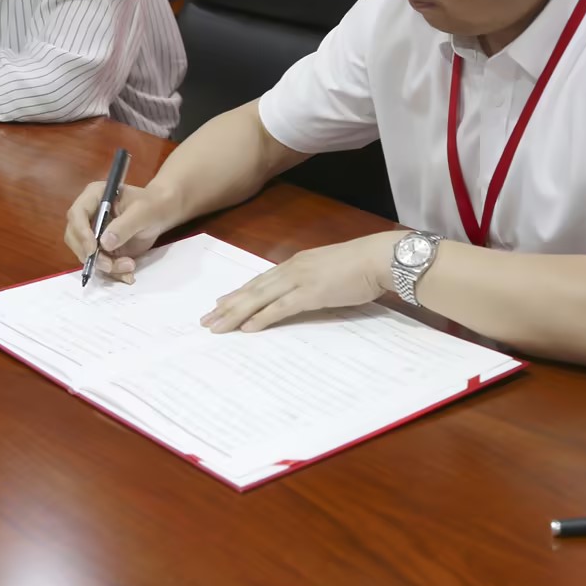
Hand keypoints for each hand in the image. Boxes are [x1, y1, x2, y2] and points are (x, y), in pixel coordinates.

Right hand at [63, 181, 181, 283]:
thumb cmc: (151, 205)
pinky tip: (128, 274)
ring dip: (105, 266)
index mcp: (94, 197)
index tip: (93, 249)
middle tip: (109, 265)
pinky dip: (112, 272)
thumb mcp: (142, 211)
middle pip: (75, 238)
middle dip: (91, 255)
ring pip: (86, 255)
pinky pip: (99, 264)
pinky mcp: (101, 249)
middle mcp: (88, 215)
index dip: (81, 232)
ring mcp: (93, 233)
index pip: (76, 214)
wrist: (160, 213)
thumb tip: (104, 243)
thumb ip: (124, 226)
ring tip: (129, 266)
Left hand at [201, 232, 402, 333]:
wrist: (378, 257)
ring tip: (217, 326)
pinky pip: (280, 308)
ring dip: (236, 313)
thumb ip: (313, 279)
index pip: (260, 281)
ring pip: (259, 298)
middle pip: (252, 290)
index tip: (221, 303)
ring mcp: (299, 280)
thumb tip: (304, 292)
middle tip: (207, 319)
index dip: (239, 293)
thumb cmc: (360, 265)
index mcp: (295, 263)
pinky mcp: (311, 293)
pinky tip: (247, 328)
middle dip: (228, 305)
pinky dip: (261, 318)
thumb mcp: (329, 270)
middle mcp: (291, 270)